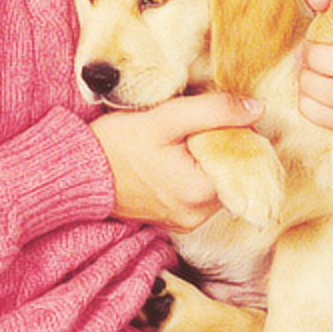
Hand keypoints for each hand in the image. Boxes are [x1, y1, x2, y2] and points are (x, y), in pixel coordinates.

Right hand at [91, 93, 263, 231]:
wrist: (76, 172)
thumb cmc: (115, 145)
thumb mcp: (165, 118)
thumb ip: (214, 111)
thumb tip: (257, 109)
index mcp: (201, 192)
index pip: (243, 159)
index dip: (234, 134)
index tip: (210, 121)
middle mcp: (198, 216)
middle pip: (230, 175)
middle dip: (218, 149)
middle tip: (189, 131)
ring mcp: (185, 222)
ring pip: (215, 185)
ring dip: (205, 164)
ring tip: (177, 146)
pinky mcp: (173, 223)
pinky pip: (197, 197)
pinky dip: (192, 178)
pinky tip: (170, 162)